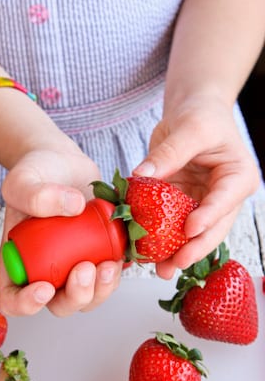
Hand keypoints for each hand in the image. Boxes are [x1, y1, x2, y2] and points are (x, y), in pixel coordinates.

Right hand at [0, 149, 122, 316]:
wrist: (63, 162)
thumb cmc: (36, 173)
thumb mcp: (24, 179)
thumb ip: (36, 194)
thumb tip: (73, 207)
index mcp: (18, 263)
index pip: (14, 300)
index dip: (27, 304)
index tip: (44, 287)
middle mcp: (46, 272)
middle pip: (59, 305)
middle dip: (76, 296)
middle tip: (86, 268)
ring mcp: (74, 268)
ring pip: (89, 297)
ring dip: (102, 289)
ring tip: (110, 264)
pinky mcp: (99, 257)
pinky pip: (110, 277)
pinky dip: (119, 272)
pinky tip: (123, 255)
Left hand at [134, 96, 260, 278]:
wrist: (193, 111)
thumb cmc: (200, 115)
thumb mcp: (188, 128)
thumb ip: (168, 153)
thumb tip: (142, 175)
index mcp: (238, 177)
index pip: (224, 201)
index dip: (208, 217)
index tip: (189, 230)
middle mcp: (225, 196)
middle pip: (212, 228)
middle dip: (194, 248)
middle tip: (175, 263)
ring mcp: (204, 203)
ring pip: (193, 234)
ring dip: (177, 252)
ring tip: (160, 269)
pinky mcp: (183, 205)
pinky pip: (172, 225)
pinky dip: (161, 238)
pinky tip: (147, 252)